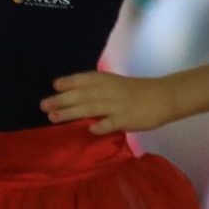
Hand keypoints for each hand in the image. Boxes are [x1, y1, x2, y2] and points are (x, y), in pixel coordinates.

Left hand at [42, 71, 182, 134]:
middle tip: (43, 106)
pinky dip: (100, 125)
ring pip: (91, 108)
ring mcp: (118, 105)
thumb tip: (70, 98)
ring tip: (53, 117)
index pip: (85, 79)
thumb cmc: (136, 91)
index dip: (69, 82)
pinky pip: (111, 123)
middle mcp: (109, 90)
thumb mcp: (115, 84)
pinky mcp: (127, 119)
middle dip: (61, 100)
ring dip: (71, 113)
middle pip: (82, 94)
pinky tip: (89, 129)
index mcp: (107, 80)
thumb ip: (95, 90)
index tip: (54, 86)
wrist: (165, 96)